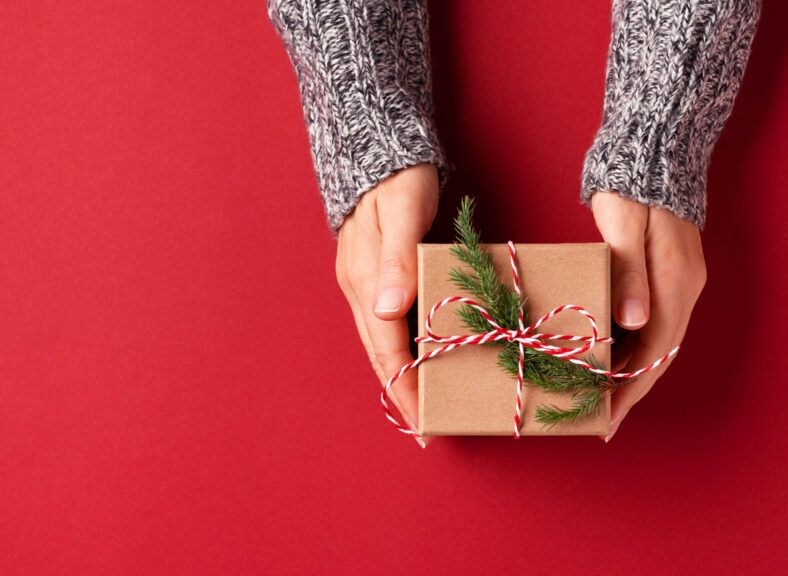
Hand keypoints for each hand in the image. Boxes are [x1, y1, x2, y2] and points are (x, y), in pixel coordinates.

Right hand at [335, 164, 438, 445]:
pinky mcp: (377, 275)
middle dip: (402, 391)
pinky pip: (388, 323)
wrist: (382, 150)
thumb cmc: (399, 180)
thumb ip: (397, 260)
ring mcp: (366, 283)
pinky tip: (418, 358)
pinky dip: (403, 347)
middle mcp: (361, 288)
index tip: (421, 419)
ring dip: (401, 373)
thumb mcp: (403, 213)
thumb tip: (388, 308)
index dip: (403, 385)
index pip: (386, 348)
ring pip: (382, 341)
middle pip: (381, 353)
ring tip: (422, 402)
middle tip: (425, 426)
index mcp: (365, 281)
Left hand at [591, 191, 705, 440]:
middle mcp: (685, 288)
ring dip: (631, 368)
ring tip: (600, 395)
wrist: (655, 147)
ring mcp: (680, 280)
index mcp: (676, 282)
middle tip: (599, 417)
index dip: (631, 388)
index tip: (608, 417)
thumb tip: (634, 323)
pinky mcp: (670, 272)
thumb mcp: (625, 225)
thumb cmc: (631, 185)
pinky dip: (634, 344)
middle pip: (659, 353)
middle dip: (630, 388)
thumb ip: (630, 273)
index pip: (656, 351)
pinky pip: (654, 321)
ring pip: (657, 339)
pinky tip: (610, 354)